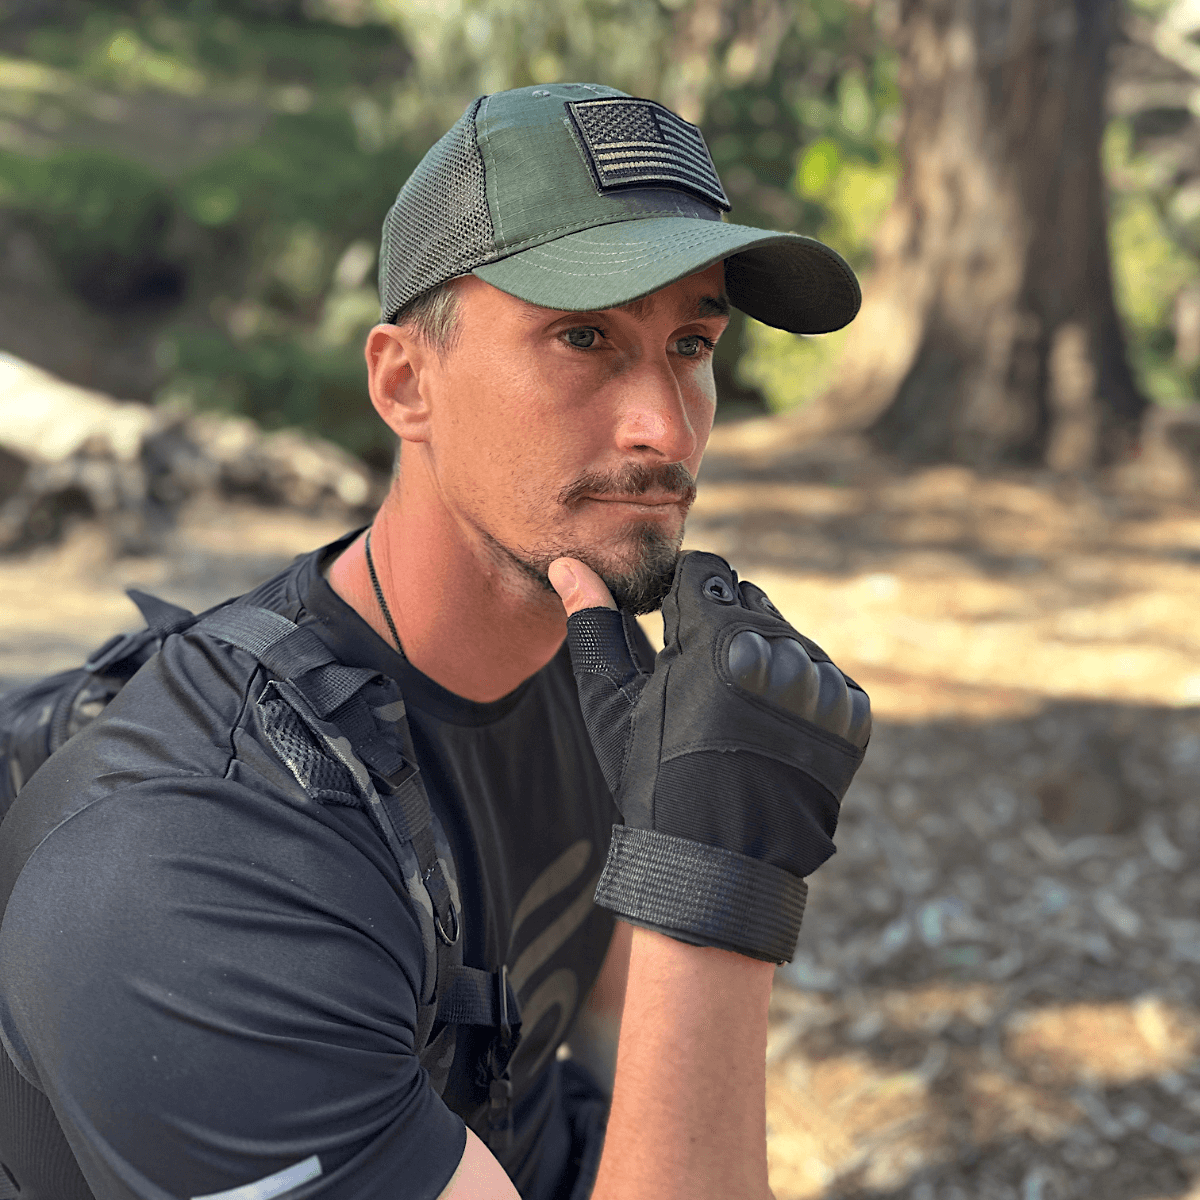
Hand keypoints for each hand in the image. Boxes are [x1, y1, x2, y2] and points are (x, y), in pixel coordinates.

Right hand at [549, 551, 869, 963]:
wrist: (722, 864)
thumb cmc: (655, 780)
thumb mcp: (613, 703)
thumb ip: (594, 624)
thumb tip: (567, 563)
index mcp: (715, 637)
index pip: (703, 571)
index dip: (679, 595)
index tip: (668, 625)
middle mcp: (777, 649)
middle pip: (745, 599)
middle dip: (719, 626)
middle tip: (699, 683)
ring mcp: (821, 681)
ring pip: (785, 635)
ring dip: (759, 657)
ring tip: (733, 715)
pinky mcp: (852, 712)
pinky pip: (822, 675)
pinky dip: (796, 693)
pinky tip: (769, 732)